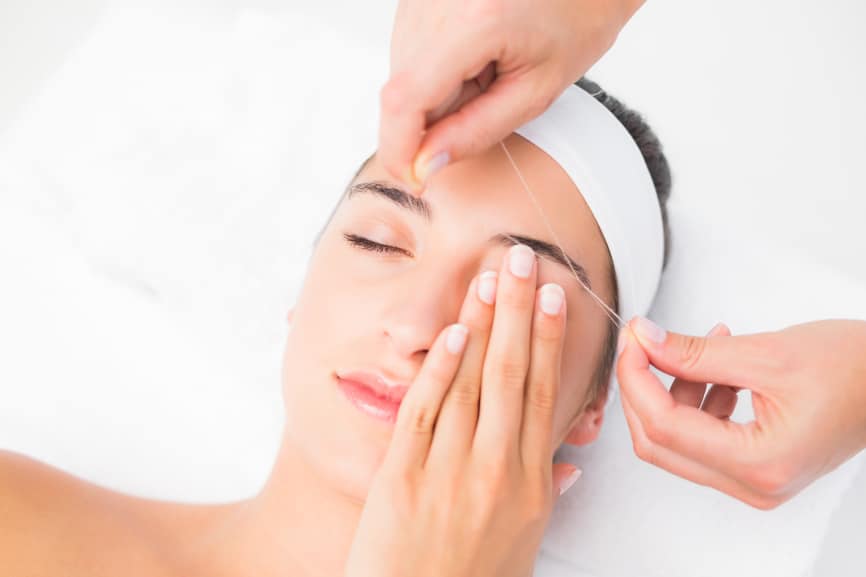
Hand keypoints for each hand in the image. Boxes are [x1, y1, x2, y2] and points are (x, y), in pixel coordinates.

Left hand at [344, 245, 578, 576]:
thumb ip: (542, 498)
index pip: (544, 394)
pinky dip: (441, 368)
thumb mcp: (521, 545)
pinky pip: (426, 411)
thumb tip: (564, 467)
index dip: (549, 340)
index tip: (555, 299)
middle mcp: (496, 470)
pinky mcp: (403, 476)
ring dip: (484, 324)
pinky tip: (453, 332)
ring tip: (493, 278)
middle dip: (521, 311)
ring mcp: (449, 471)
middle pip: (513, 373)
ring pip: (473, 382)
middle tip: (526, 261)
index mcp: (530, 485)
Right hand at [380, 0, 645, 190]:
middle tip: (485, 102)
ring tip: (486, 70)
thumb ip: (475, 133)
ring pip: (402, 73)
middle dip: (429, 120)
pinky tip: (474, 54)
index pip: (404, 99)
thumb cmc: (577, 18)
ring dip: (434, 92)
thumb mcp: (536, 90)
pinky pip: (408, 50)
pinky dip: (435, 69)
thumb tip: (424, 165)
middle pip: (401, 89)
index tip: (413, 180)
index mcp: (474, 20)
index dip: (398, 149)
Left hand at [617, 317, 865, 509]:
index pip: (664, 427)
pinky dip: (698, 400)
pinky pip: (703, 438)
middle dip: (644, 389)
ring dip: (674, 391)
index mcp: (759, 463)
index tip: (631, 341)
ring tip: (699, 348)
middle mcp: (755, 485)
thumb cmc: (853, 369)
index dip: (636, 380)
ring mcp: (755, 481)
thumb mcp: (765, 353)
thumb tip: (642, 341)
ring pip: (677, 442)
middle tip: (645, 342)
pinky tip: (718, 368)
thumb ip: (694, 352)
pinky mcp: (757, 467)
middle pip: (660, 444)